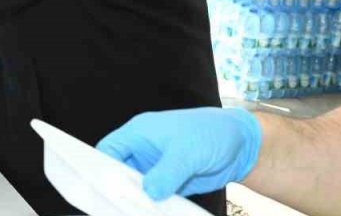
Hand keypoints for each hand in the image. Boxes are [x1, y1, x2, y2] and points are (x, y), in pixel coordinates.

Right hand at [96, 107, 261, 200]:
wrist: (242, 145)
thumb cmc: (211, 133)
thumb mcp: (187, 152)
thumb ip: (166, 173)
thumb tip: (148, 192)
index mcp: (138, 133)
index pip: (108, 150)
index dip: (99, 166)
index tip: (98, 185)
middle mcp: (143, 151)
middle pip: (119, 172)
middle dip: (117, 188)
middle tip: (115, 205)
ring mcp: (156, 168)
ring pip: (136, 187)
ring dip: (136, 200)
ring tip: (135, 211)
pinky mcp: (169, 184)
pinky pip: (155, 198)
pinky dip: (153, 207)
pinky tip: (153, 213)